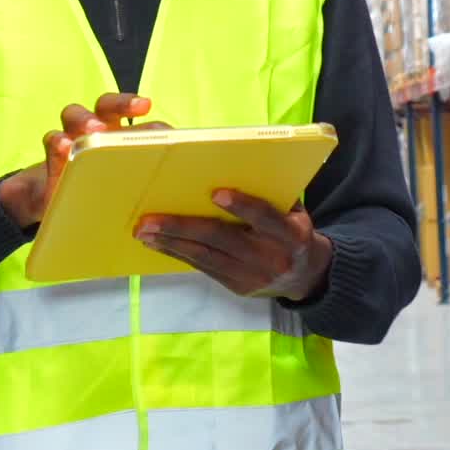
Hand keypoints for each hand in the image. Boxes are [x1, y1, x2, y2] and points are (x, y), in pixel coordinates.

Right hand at [0, 92, 166, 228]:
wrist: (65, 206)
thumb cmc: (108, 192)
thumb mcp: (132, 186)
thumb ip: (151, 178)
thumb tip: (178, 185)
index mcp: (123, 134)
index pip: (137, 115)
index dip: (149, 113)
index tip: (156, 110)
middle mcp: (98, 129)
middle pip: (108, 104)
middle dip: (123, 102)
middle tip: (139, 107)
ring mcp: (73, 139)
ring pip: (75, 114)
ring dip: (86, 119)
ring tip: (94, 129)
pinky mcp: (54, 156)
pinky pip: (53, 139)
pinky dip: (59, 142)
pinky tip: (66, 148)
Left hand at [134, 191, 332, 301]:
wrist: (306, 276)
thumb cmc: (293, 227)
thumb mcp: (294, 208)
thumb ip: (269, 191)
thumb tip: (229, 162)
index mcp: (291, 233)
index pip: (265, 217)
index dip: (242, 206)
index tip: (216, 193)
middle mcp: (271, 257)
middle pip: (222, 239)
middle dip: (183, 228)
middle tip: (150, 220)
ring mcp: (251, 276)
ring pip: (205, 258)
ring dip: (170, 243)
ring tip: (143, 231)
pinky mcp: (236, 287)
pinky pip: (202, 268)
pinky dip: (178, 254)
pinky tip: (158, 244)